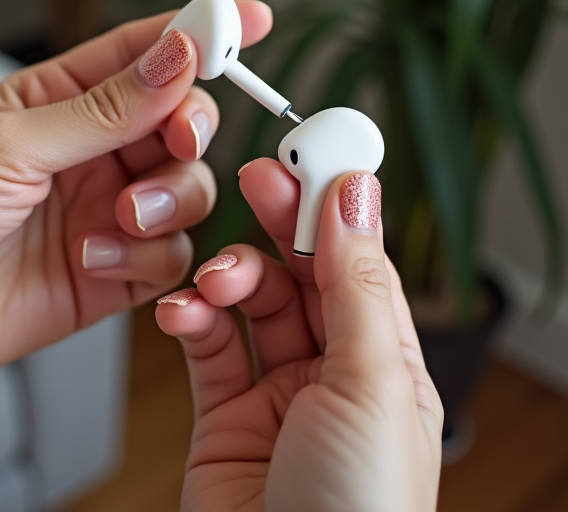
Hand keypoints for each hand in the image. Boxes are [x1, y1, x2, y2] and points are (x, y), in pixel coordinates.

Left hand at [0, 1, 272, 392]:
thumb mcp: (9, 142)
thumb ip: (106, 107)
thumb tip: (180, 52)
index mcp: (55, 100)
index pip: (142, 54)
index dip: (199, 34)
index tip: (251, 20)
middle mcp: (84, 153)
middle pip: (180, 123)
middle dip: (191, 128)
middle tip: (176, 139)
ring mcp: (96, 215)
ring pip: (185, 192)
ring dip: (169, 201)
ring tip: (117, 220)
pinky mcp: (102, 275)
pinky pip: (165, 258)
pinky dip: (148, 258)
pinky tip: (95, 261)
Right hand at [156, 161, 442, 511]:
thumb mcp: (370, 383)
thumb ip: (355, 284)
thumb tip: (358, 195)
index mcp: (385, 364)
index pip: (359, 261)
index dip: (333, 204)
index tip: (309, 152)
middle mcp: (332, 374)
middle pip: (301, 272)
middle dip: (277, 224)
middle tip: (253, 181)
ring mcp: (274, 394)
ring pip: (247, 301)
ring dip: (228, 276)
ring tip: (215, 281)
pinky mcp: (220, 415)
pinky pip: (204, 344)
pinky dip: (189, 317)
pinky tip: (182, 311)